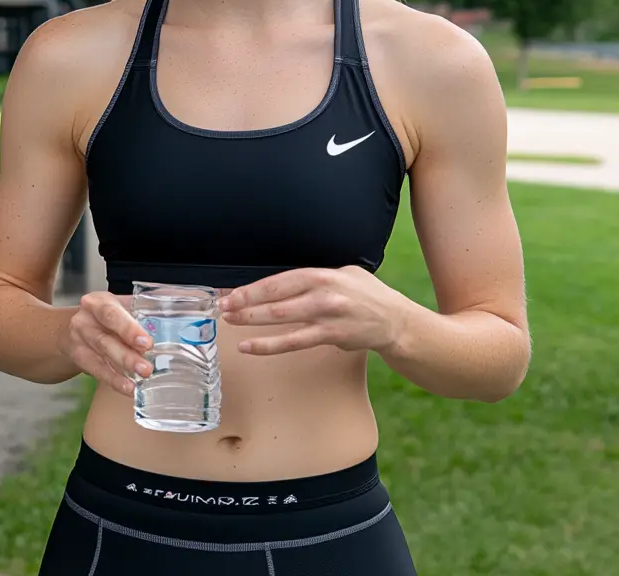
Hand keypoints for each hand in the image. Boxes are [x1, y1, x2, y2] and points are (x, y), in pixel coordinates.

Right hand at [61, 292, 152, 395]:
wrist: (80, 326)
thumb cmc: (109, 314)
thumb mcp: (121, 305)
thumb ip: (144, 308)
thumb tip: (178, 305)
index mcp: (97, 302)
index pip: (111, 314)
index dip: (128, 329)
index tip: (146, 343)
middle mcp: (85, 321)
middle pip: (105, 339)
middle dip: (127, 355)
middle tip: (147, 368)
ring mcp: (80, 341)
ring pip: (102, 357)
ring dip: (124, 369)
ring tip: (141, 378)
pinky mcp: (80, 358)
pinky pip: (98, 371)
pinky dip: (115, 381)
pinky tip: (129, 388)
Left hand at [219, 266, 410, 356]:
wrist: (396, 321)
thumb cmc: (367, 296)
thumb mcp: (344, 274)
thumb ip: (316, 277)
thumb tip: (283, 283)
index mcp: (323, 274)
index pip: (280, 279)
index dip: (253, 287)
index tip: (231, 291)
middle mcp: (323, 291)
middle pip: (276, 295)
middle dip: (245, 301)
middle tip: (222, 305)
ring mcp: (327, 314)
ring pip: (282, 317)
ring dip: (252, 320)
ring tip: (230, 321)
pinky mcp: (332, 335)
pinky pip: (294, 341)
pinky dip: (269, 344)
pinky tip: (250, 346)